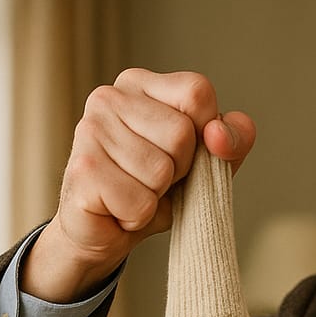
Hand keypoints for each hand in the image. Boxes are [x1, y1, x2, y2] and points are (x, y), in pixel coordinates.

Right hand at [22, 69, 255, 301]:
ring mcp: (90, 130)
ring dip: (156, 197)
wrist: (102, 231)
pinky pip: (140, 202)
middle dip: (179, 171)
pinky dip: (138, 217)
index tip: (184, 156)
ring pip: (161, 171)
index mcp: (139, 84)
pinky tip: (118, 210)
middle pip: (182, 134)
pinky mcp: (83, 170)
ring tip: (133, 194)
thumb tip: (219, 134)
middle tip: (152, 181)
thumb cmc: (153, 191)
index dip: (206, 135)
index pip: (198, 93)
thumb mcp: (205, 164)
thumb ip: (231, 142)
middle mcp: (109, 97)